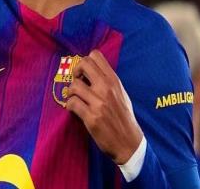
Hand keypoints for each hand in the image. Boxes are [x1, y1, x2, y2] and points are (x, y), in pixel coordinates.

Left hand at [66, 50, 142, 164]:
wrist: (129, 143)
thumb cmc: (124, 117)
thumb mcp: (121, 93)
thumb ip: (108, 81)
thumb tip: (90, 70)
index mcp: (114, 81)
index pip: (96, 55)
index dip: (85, 62)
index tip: (84, 74)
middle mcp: (106, 88)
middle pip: (83, 64)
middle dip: (76, 72)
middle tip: (77, 82)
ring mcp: (99, 103)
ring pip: (74, 86)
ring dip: (71, 93)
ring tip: (76, 99)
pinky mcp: (91, 117)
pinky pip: (72, 103)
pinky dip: (70, 106)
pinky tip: (75, 110)